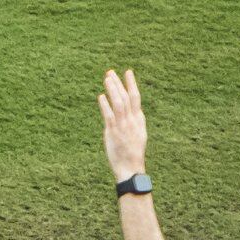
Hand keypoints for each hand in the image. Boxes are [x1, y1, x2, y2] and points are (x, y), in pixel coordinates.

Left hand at [99, 68, 151, 183]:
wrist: (131, 168)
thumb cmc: (132, 152)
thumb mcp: (136, 133)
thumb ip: (131, 121)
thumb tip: (126, 112)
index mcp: (139, 120)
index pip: (136, 97)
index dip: (132, 84)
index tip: (128, 72)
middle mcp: (132, 121)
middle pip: (126, 97)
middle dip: (119, 83)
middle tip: (111, 72)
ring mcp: (123, 126)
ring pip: (119, 103)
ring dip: (113, 90)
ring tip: (107, 79)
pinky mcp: (114, 133)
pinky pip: (110, 116)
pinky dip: (105, 105)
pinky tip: (101, 96)